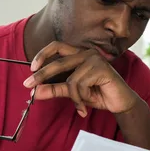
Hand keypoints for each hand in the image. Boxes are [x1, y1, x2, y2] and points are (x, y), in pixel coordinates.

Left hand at [23, 41, 139, 116]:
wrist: (120, 103)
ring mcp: (95, 59)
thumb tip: (35, 91)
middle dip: (42, 75)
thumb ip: (55, 89)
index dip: (42, 54)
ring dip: (74, 97)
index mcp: (79, 54)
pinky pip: (81, 86)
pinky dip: (82, 99)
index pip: (57, 46)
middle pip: (59, 63)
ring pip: (71, 80)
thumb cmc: (98, 94)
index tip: (31, 68)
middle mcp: (86, 53)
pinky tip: (88, 103)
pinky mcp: (102, 68)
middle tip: (29, 87)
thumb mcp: (73, 93)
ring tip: (81, 104)